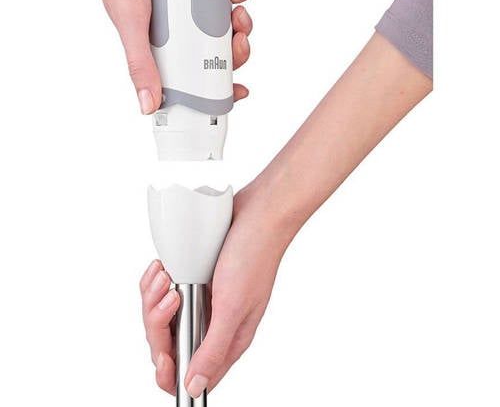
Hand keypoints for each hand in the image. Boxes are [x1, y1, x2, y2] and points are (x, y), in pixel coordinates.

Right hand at [67, 0, 251, 113]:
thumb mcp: (128, 21)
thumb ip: (141, 63)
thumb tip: (147, 105)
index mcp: (157, 49)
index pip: (191, 81)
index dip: (216, 89)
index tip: (237, 91)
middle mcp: (174, 32)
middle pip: (214, 56)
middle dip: (235, 52)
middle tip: (239, 40)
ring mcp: (186, 9)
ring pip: (223, 28)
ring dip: (239, 22)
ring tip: (238, 11)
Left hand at [139, 179, 292, 395]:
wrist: (257, 214)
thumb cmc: (254, 256)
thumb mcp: (233, 307)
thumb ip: (213, 350)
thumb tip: (194, 387)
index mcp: (228, 337)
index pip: (192, 372)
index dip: (171, 371)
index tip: (164, 355)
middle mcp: (214, 321)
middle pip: (170, 342)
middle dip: (159, 322)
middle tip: (172, 297)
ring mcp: (203, 299)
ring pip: (162, 315)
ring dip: (155, 297)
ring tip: (166, 276)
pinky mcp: (194, 278)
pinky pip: (163, 289)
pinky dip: (157, 280)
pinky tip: (164, 268)